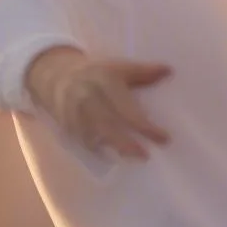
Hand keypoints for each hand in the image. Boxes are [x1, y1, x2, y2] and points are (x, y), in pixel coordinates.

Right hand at [25, 47, 170, 158]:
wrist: (57, 76)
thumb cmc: (97, 73)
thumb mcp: (120, 67)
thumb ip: (144, 72)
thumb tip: (170, 71)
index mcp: (103, 80)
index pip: (126, 107)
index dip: (145, 125)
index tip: (164, 138)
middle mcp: (88, 98)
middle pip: (108, 125)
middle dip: (127, 143)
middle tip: (146, 155)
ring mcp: (75, 114)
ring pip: (95, 137)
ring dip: (115, 149)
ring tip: (135, 158)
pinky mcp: (68, 126)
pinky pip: (84, 142)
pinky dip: (100, 151)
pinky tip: (115, 157)